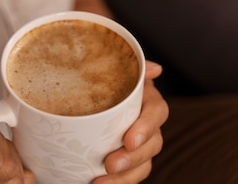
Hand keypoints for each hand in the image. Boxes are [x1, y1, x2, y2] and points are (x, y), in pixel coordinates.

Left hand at [93, 61, 168, 183]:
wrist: (80, 91)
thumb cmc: (100, 77)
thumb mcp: (113, 68)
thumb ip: (130, 66)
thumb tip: (156, 69)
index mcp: (145, 98)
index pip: (157, 112)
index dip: (145, 127)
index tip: (129, 140)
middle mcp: (146, 123)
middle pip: (152, 145)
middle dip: (132, 158)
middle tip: (110, 165)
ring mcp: (138, 144)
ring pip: (141, 165)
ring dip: (124, 178)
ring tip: (99, 183)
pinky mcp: (125, 160)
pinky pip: (127, 177)